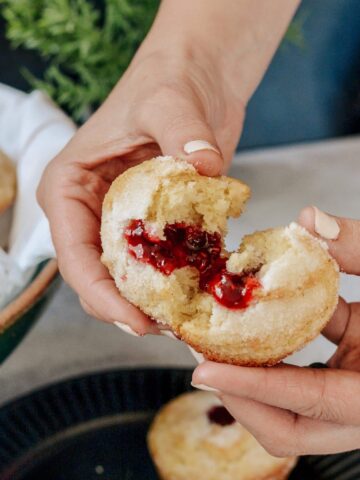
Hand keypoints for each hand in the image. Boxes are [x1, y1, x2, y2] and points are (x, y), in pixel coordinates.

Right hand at [37, 0, 297, 333]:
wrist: (197, 79)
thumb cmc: (168, 81)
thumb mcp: (169, 101)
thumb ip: (183, 133)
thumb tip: (205, 165)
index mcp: (70, 187)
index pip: (74, 254)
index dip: (102, 295)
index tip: (138, 321)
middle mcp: (90, 210)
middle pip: (99, 276)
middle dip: (129, 308)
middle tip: (169, 329)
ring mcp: (122, 219)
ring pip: (128, 276)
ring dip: (154, 301)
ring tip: (187, 321)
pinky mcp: (155, 223)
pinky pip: (161, 262)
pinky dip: (179, 281)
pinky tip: (204, 295)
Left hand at [192, 207, 359, 455]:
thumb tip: (310, 221)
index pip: (310, 400)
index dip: (254, 389)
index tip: (203, 371)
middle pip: (290, 426)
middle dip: (240, 396)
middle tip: (202, 357)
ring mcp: (354, 389)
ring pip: (289, 405)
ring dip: (249, 374)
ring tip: (214, 336)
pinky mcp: (349, 369)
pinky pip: (301, 370)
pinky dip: (272, 349)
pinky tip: (254, 315)